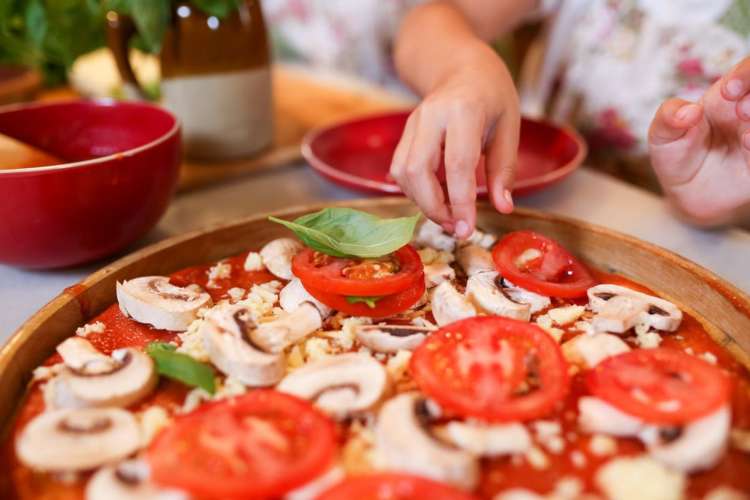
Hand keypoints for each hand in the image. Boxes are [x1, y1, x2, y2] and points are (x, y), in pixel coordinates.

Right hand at [389, 46, 519, 237]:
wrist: (459, 66)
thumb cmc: (491, 93)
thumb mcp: (509, 126)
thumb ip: (505, 169)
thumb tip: (503, 207)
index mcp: (463, 110)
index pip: (458, 164)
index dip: (460, 202)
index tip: (467, 229)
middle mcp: (430, 116)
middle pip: (418, 171)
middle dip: (434, 207)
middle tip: (457, 227)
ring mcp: (412, 124)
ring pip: (403, 173)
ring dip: (422, 202)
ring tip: (449, 214)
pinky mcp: (404, 136)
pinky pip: (401, 170)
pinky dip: (416, 191)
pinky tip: (437, 197)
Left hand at [649, 57, 749, 225]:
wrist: (684, 191)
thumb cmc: (676, 154)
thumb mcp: (662, 136)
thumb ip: (668, 119)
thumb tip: (689, 111)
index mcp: (728, 97)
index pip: (748, 70)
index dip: (746, 74)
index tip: (728, 91)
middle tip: (741, 111)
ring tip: (745, 137)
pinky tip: (747, 147)